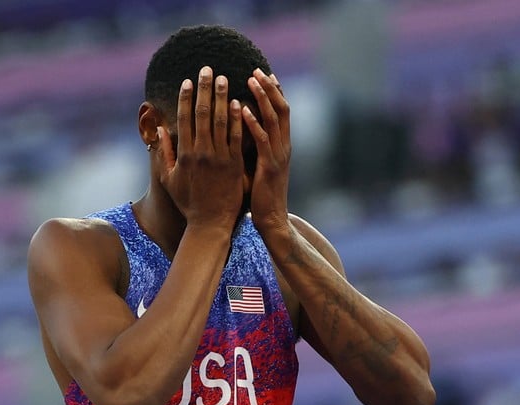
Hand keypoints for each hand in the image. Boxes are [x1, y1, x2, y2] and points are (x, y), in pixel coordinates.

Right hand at [157, 66, 244, 229]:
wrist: (210, 224)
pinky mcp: (235, 165)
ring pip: (221, 121)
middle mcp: (201, 152)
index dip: (186, 97)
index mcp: (184, 154)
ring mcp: (219, 158)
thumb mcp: (169, 179)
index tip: (188, 80)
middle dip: (204, 89)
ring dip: (222, 97)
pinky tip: (239, 103)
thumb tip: (159, 129)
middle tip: (208, 69)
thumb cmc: (188, 203)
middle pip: (202, 114)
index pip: (184, 118)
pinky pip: (237, 138)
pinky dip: (238, 119)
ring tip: (224, 78)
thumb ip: (163, 153)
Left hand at [243, 68, 291, 237]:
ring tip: (251, 80)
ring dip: (263, 98)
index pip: (280, 112)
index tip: (262, 73)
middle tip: (257, 69)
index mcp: (281, 146)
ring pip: (274, 119)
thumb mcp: (258, 167)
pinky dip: (254, 123)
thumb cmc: (260, 196)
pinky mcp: (269, 167)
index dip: (274, 92)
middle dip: (270, 88)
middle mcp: (284, 147)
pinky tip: (243, 110)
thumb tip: (236, 133)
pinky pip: (262, 140)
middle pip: (281, 108)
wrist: (272, 221)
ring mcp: (278, 156)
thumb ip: (252, 148)